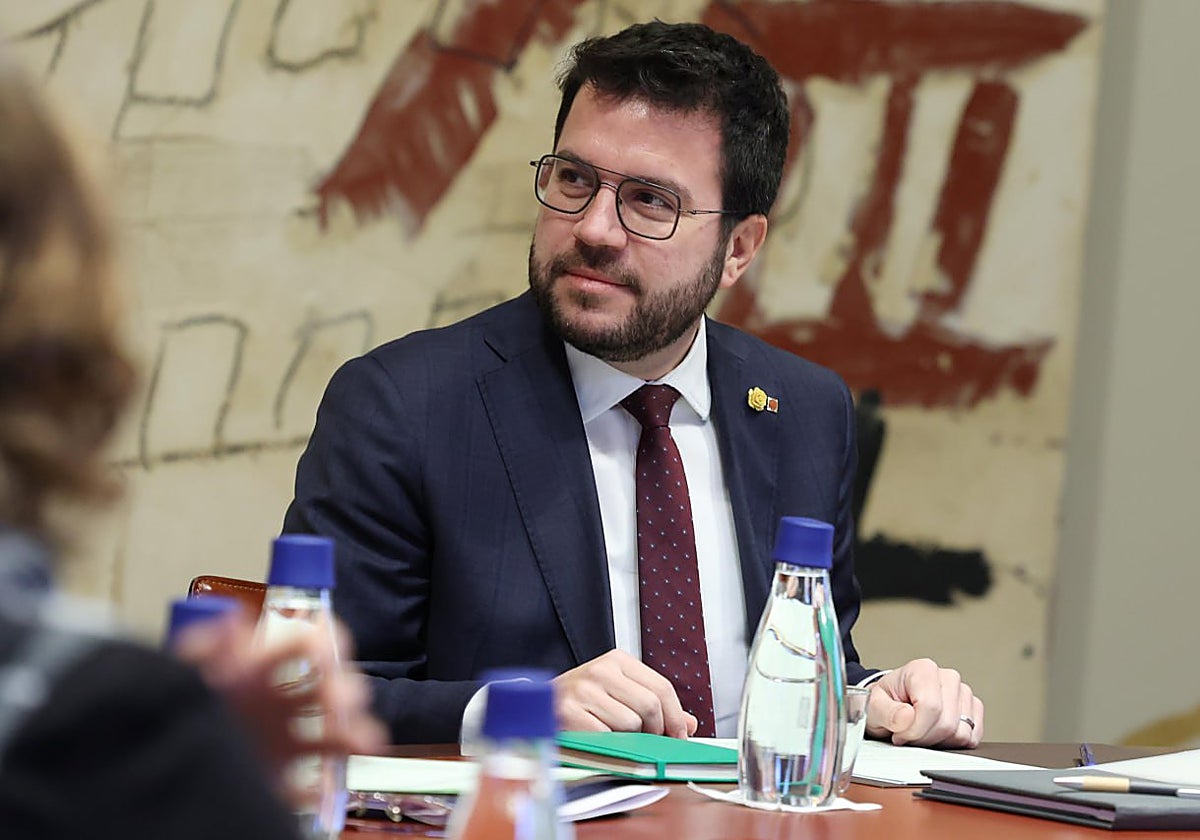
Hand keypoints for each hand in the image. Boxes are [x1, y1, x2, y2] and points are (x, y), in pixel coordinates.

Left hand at [175, 610, 386, 778]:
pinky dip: (323, 783)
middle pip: (328, 686)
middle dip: (345, 691)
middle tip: (341, 706)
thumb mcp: (181, 676)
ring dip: (353, 732)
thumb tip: (230, 622)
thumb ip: (204, 648)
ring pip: (333, 731)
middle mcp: (275, 702)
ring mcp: (280, 740)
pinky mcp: (277, 778)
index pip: (303, 642)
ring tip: (360, 743)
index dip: (324, 642)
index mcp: (256, 672)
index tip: (327, 657)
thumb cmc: (162, 719)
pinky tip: (322, 785)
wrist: (145, 770)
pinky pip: (312, 781)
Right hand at [552, 650, 697, 737]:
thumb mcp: (618, 693)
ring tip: (615, 738)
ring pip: (630, 725)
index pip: (661, 687)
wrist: (537, 707)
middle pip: (650, 706)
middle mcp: (600, 670)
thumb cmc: (580, 702)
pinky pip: (607, 738)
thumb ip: (653, 704)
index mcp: (616, 661)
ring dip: (628, 740)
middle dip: (656, 731)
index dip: (676, 716)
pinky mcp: (569, 713)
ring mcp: (584, 691)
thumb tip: (688, 724)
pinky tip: (600, 742)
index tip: (679, 735)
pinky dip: (609, 747)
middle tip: (650, 743)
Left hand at [865, 658, 983, 747]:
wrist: (890, 705)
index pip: (930, 707)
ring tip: (919, 733)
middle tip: (906, 735)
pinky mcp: (974, 710)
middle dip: (924, 738)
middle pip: (947, 724)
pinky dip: (952, 744)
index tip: (899, 734)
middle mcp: (948, 677)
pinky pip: (972, 738)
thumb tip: (907, 717)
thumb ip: (886, 712)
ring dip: (937, 742)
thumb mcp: (874, 706)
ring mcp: (963, 693)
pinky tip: (934, 735)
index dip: (914, 729)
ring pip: (961, 733)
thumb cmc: (883, 703)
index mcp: (923, 670)